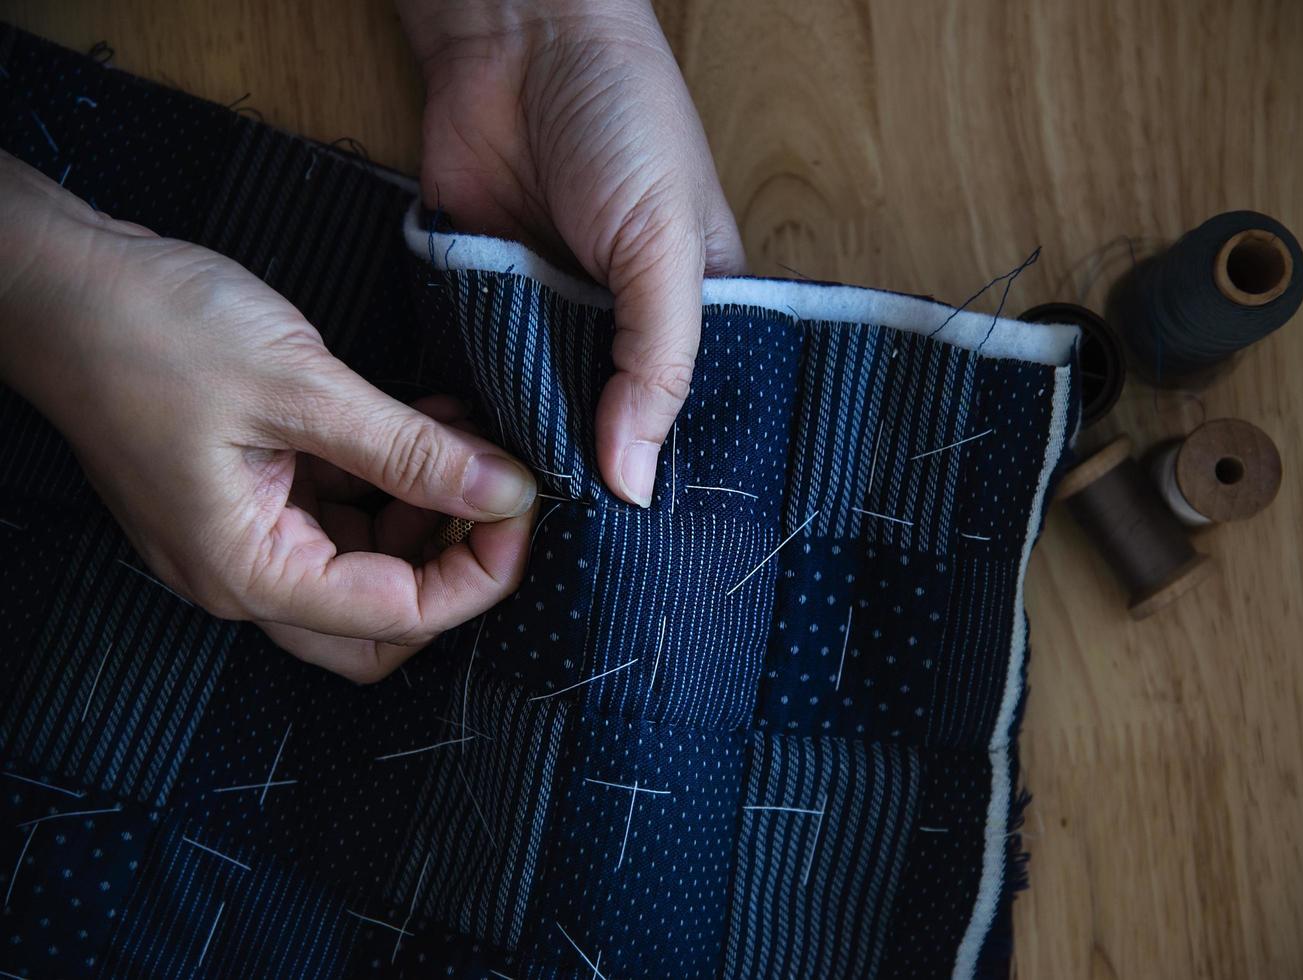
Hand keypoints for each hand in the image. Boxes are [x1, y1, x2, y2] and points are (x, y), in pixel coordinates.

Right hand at [0, 151, 536, 680]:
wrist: (56, 278)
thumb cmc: (151, 328)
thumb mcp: (300, 387)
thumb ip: (410, 450)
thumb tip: (506, 493)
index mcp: (248, 570)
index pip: (397, 615)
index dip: (480, 572)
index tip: (527, 508)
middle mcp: (244, 571)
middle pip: (382, 620)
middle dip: (454, 566)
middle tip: (501, 495)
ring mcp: (244, 533)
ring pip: (368, 565)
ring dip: (429, 513)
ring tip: (471, 438)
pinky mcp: (250, 491)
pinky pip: (341, 512)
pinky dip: (393, 480)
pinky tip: (429, 422)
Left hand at [397, 0, 745, 505]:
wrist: (518, 37)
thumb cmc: (624, 119)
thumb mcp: (665, 246)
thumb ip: (654, 364)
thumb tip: (635, 479)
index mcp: (693, 314)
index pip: (686, 419)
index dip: (664, 476)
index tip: (642, 545)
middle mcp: (622, 326)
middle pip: (609, 427)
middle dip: (590, 475)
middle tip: (573, 553)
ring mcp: (549, 316)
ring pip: (541, 409)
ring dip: (529, 447)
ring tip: (519, 521)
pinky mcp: (485, 299)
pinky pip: (481, 371)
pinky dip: (476, 405)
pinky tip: (471, 456)